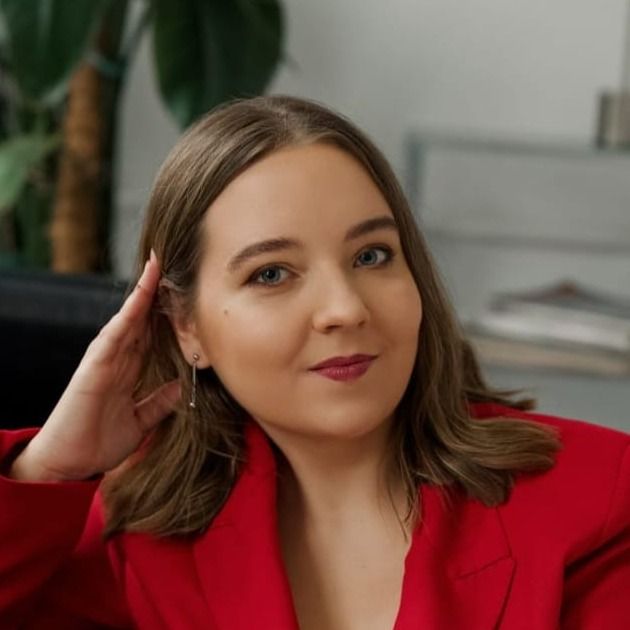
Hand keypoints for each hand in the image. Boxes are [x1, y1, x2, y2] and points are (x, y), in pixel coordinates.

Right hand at [10, 251, 180, 481]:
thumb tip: (182, 386)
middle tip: (174, 262)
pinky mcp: (93, 367)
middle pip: (142, 318)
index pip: (152, 333)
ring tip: (157, 266)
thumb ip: (159, 402)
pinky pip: (113, 335)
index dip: (167, 312)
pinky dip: (127, 314)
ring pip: (128, 318)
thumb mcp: (141, 420)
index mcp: (129, 369)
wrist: (69, 465)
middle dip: (157, 292)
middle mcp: (117, 359)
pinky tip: (140, 296)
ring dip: (143, 293)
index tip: (184, 291)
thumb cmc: (99, 441)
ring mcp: (104, 360)